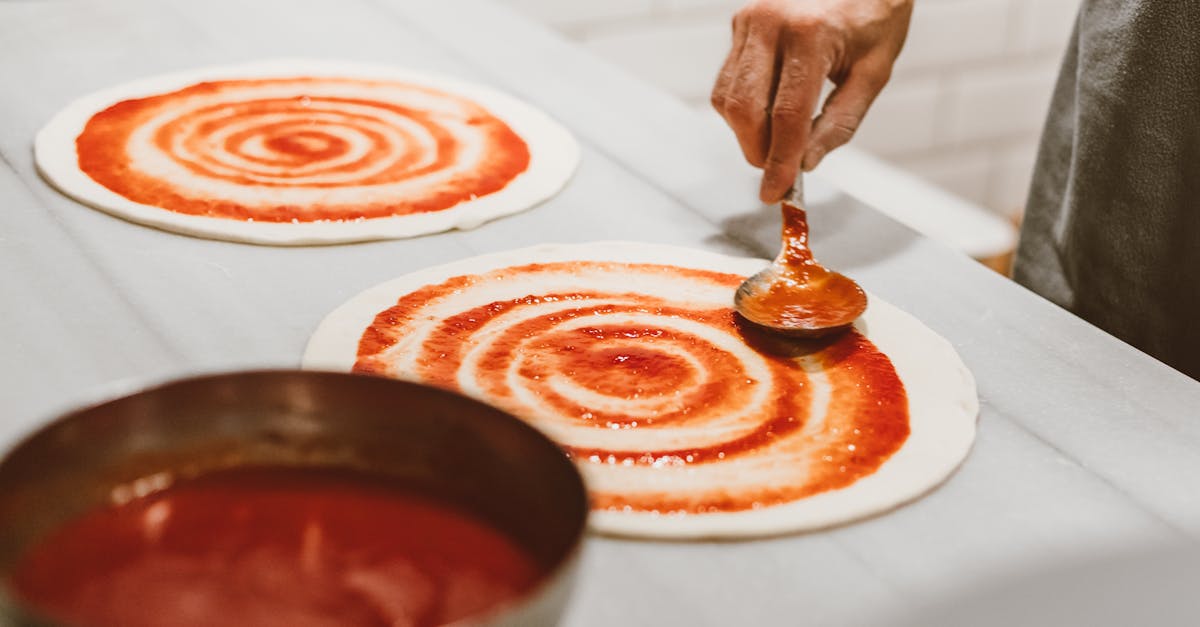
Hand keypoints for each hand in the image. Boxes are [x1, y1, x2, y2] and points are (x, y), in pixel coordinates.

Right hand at [711, 0, 912, 200]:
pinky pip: (727, 81)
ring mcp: (749, 20)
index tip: (776, 192)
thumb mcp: (873, 72)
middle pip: (746, 110)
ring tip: (778, 140)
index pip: (787, 116)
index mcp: (811, 34)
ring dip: (747, 133)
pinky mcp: (739, 23)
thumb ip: (839, 122)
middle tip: (777, 171)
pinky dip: (743, 109)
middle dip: (757, 151)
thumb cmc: (875, 14)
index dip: (779, 161)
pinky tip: (769, 111)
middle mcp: (771, 22)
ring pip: (728, 99)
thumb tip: (804, 163)